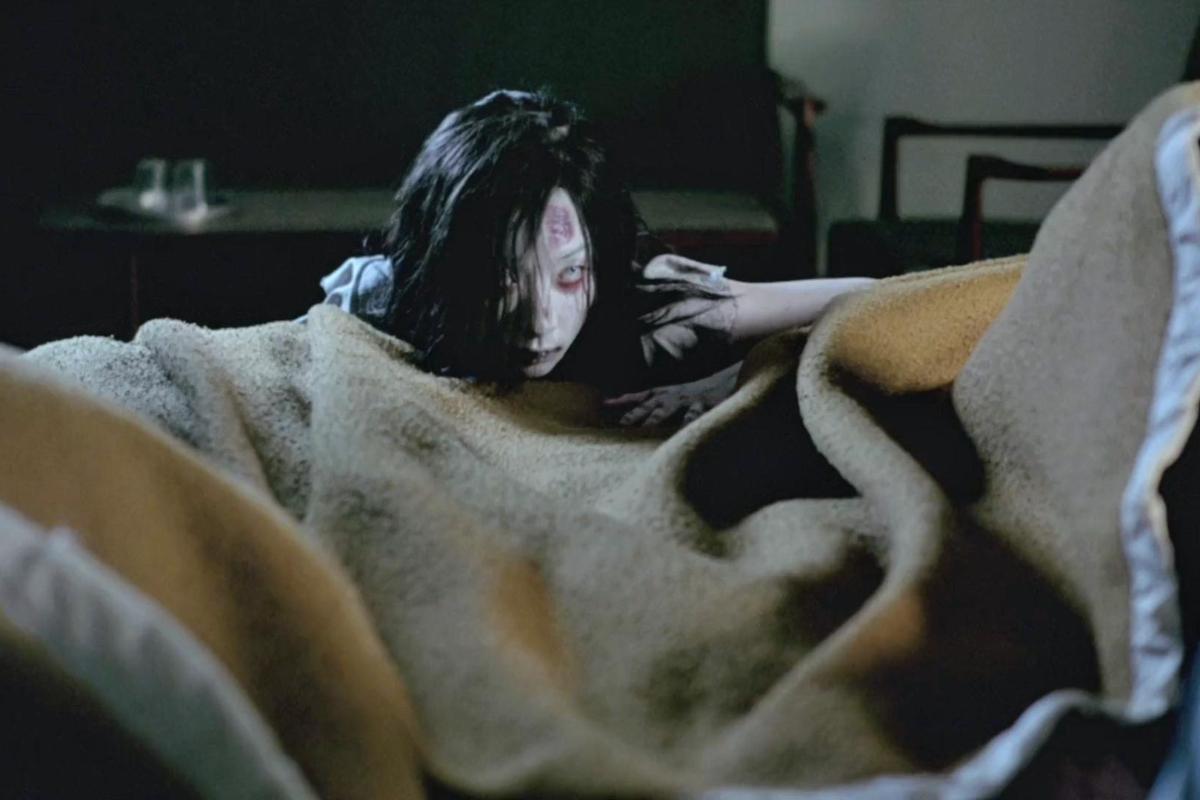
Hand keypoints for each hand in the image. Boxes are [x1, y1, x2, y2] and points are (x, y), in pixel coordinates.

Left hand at [603, 362, 740, 426]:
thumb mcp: (671, 395)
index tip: (606, 404)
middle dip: (635, 414)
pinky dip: (688, 421)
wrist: (724, 381)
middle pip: (649, 405)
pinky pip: (694, 414)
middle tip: (622, 424)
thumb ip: (652, 404)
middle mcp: (672, 395)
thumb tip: (628, 410)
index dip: (623, 400)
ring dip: (655, 417)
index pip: (639, 397)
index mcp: (664, 393)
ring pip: (668, 409)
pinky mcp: (704, 404)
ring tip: (645, 426)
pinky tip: (683, 429)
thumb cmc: (693, 392)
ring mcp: (687, 399)